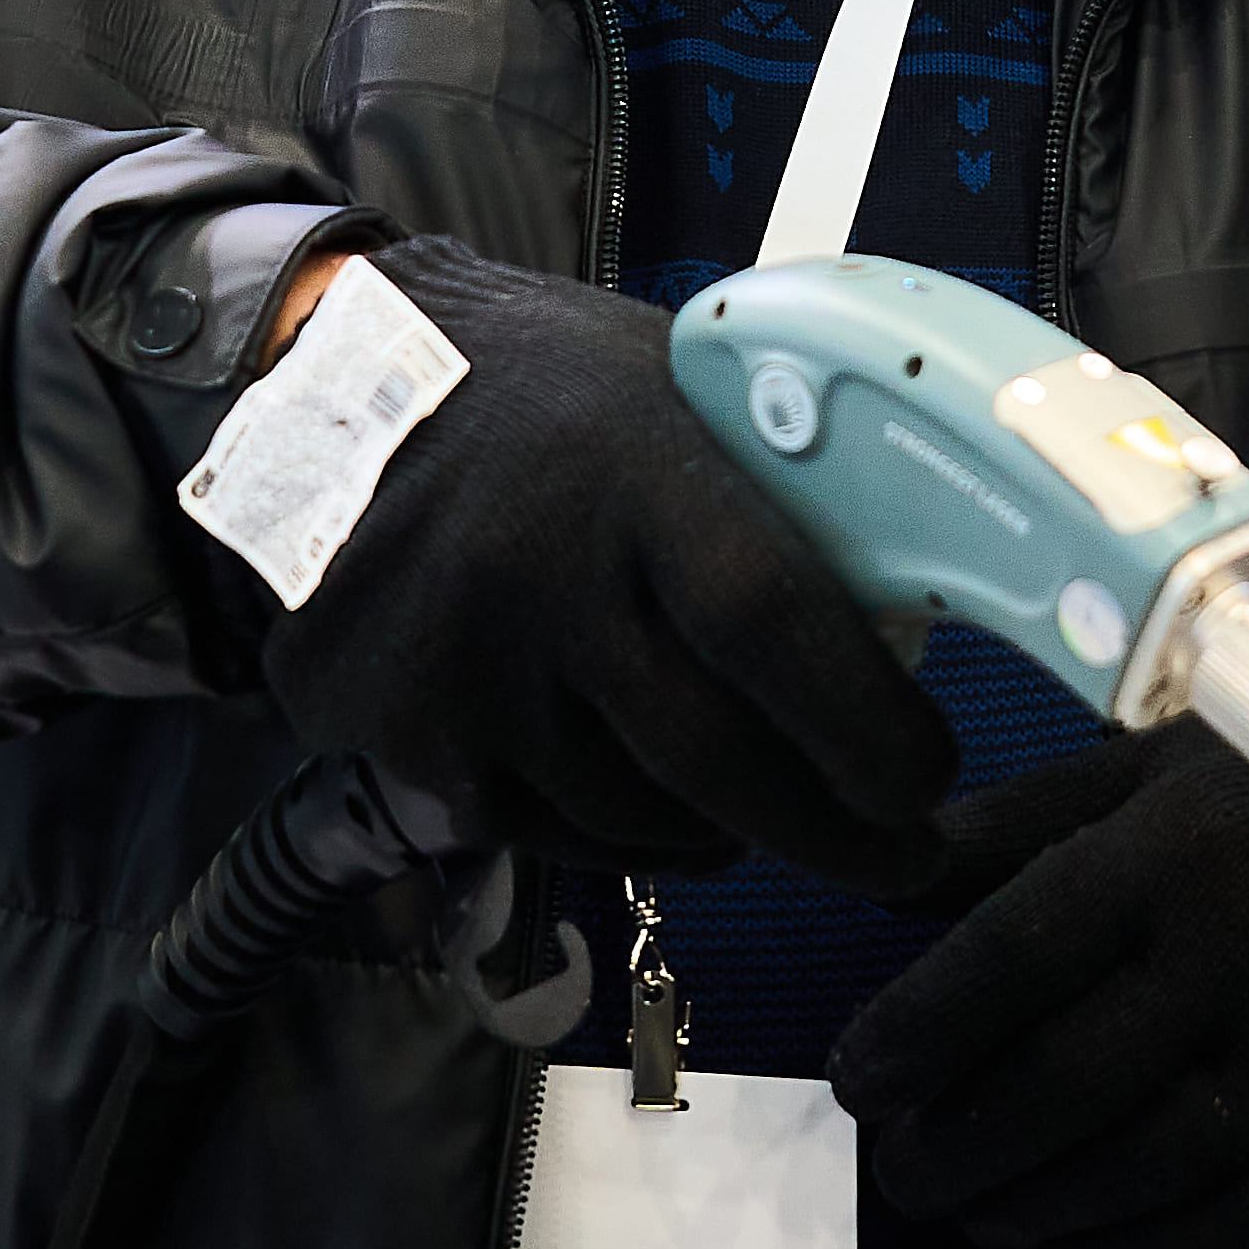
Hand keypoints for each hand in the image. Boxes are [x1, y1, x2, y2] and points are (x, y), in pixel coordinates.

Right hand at [257, 239, 956, 890]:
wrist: (322, 391)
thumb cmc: (536, 392)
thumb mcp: (664, 390)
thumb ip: (767, 498)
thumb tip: (905, 618)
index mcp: (630, 460)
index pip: (772, 617)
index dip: (865, 724)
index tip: (926, 779)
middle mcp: (536, 565)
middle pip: (712, 755)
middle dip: (832, 832)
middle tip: (901, 858)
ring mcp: (460, 660)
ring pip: (634, 815)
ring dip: (724, 831)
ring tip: (767, 809)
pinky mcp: (403, 729)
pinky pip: (546, 831)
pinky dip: (618, 832)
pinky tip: (651, 798)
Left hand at [834, 727, 1248, 1248]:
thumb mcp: (1136, 777)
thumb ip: (1006, 826)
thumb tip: (876, 870)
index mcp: (1177, 848)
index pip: (1015, 955)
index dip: (917, 1031)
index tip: (857, 1081)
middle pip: (1065, 1081)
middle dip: (956, 1146)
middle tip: (903, 1172)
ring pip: (1140, 1167)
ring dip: (1032, 1210)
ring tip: (975, 1211)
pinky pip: (1234, 1229)